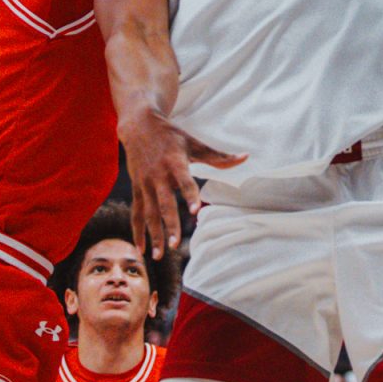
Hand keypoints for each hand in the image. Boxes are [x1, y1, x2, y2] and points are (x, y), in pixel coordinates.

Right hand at [119, 109, 246, 257]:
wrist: (139, 125)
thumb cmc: (171, 135)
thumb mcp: (194, 143)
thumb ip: (218, 156)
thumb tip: (246, 157)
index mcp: (174, 162)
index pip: (184, 181)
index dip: (190, 195)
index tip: (196, 211)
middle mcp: (158, 175)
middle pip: (164, 203)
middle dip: (169, 224)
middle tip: (175, 245)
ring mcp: (145, 183)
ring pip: (148, 212)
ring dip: (153, 234)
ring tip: (159, 255)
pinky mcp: (136, 189)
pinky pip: (136, 213)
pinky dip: (137, 231)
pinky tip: (142, 249)